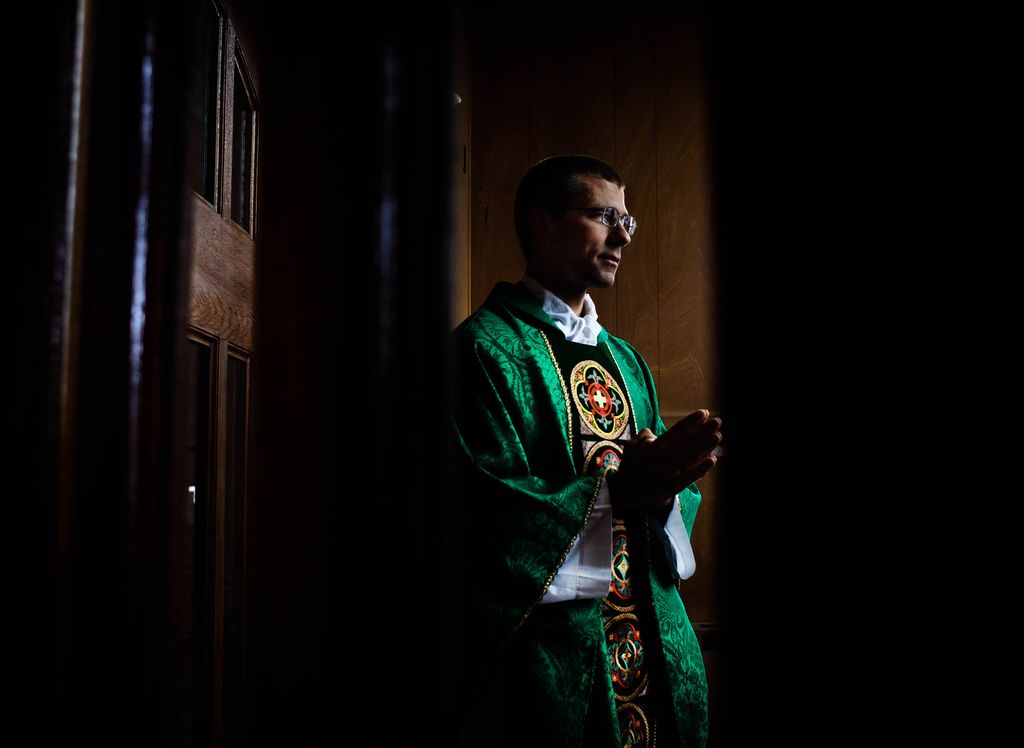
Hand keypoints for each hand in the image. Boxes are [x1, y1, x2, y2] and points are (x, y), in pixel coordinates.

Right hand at [606, 409, 721, 511]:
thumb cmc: (630, 464)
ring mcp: (668, 473)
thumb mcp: (632, 445)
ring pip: (691, 457)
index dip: (692, 421)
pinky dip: (701, 468)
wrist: (624, 491)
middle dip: (703, 431)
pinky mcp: (672, 487)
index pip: (676, 430)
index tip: (704, 412)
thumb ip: (645, 435)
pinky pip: (689, 476)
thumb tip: (654, 431)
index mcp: (654, 446)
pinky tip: (712, 460)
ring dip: (706, 446)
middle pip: (687, 442)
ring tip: (717, 436)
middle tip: (717, 421)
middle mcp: (663, 458)